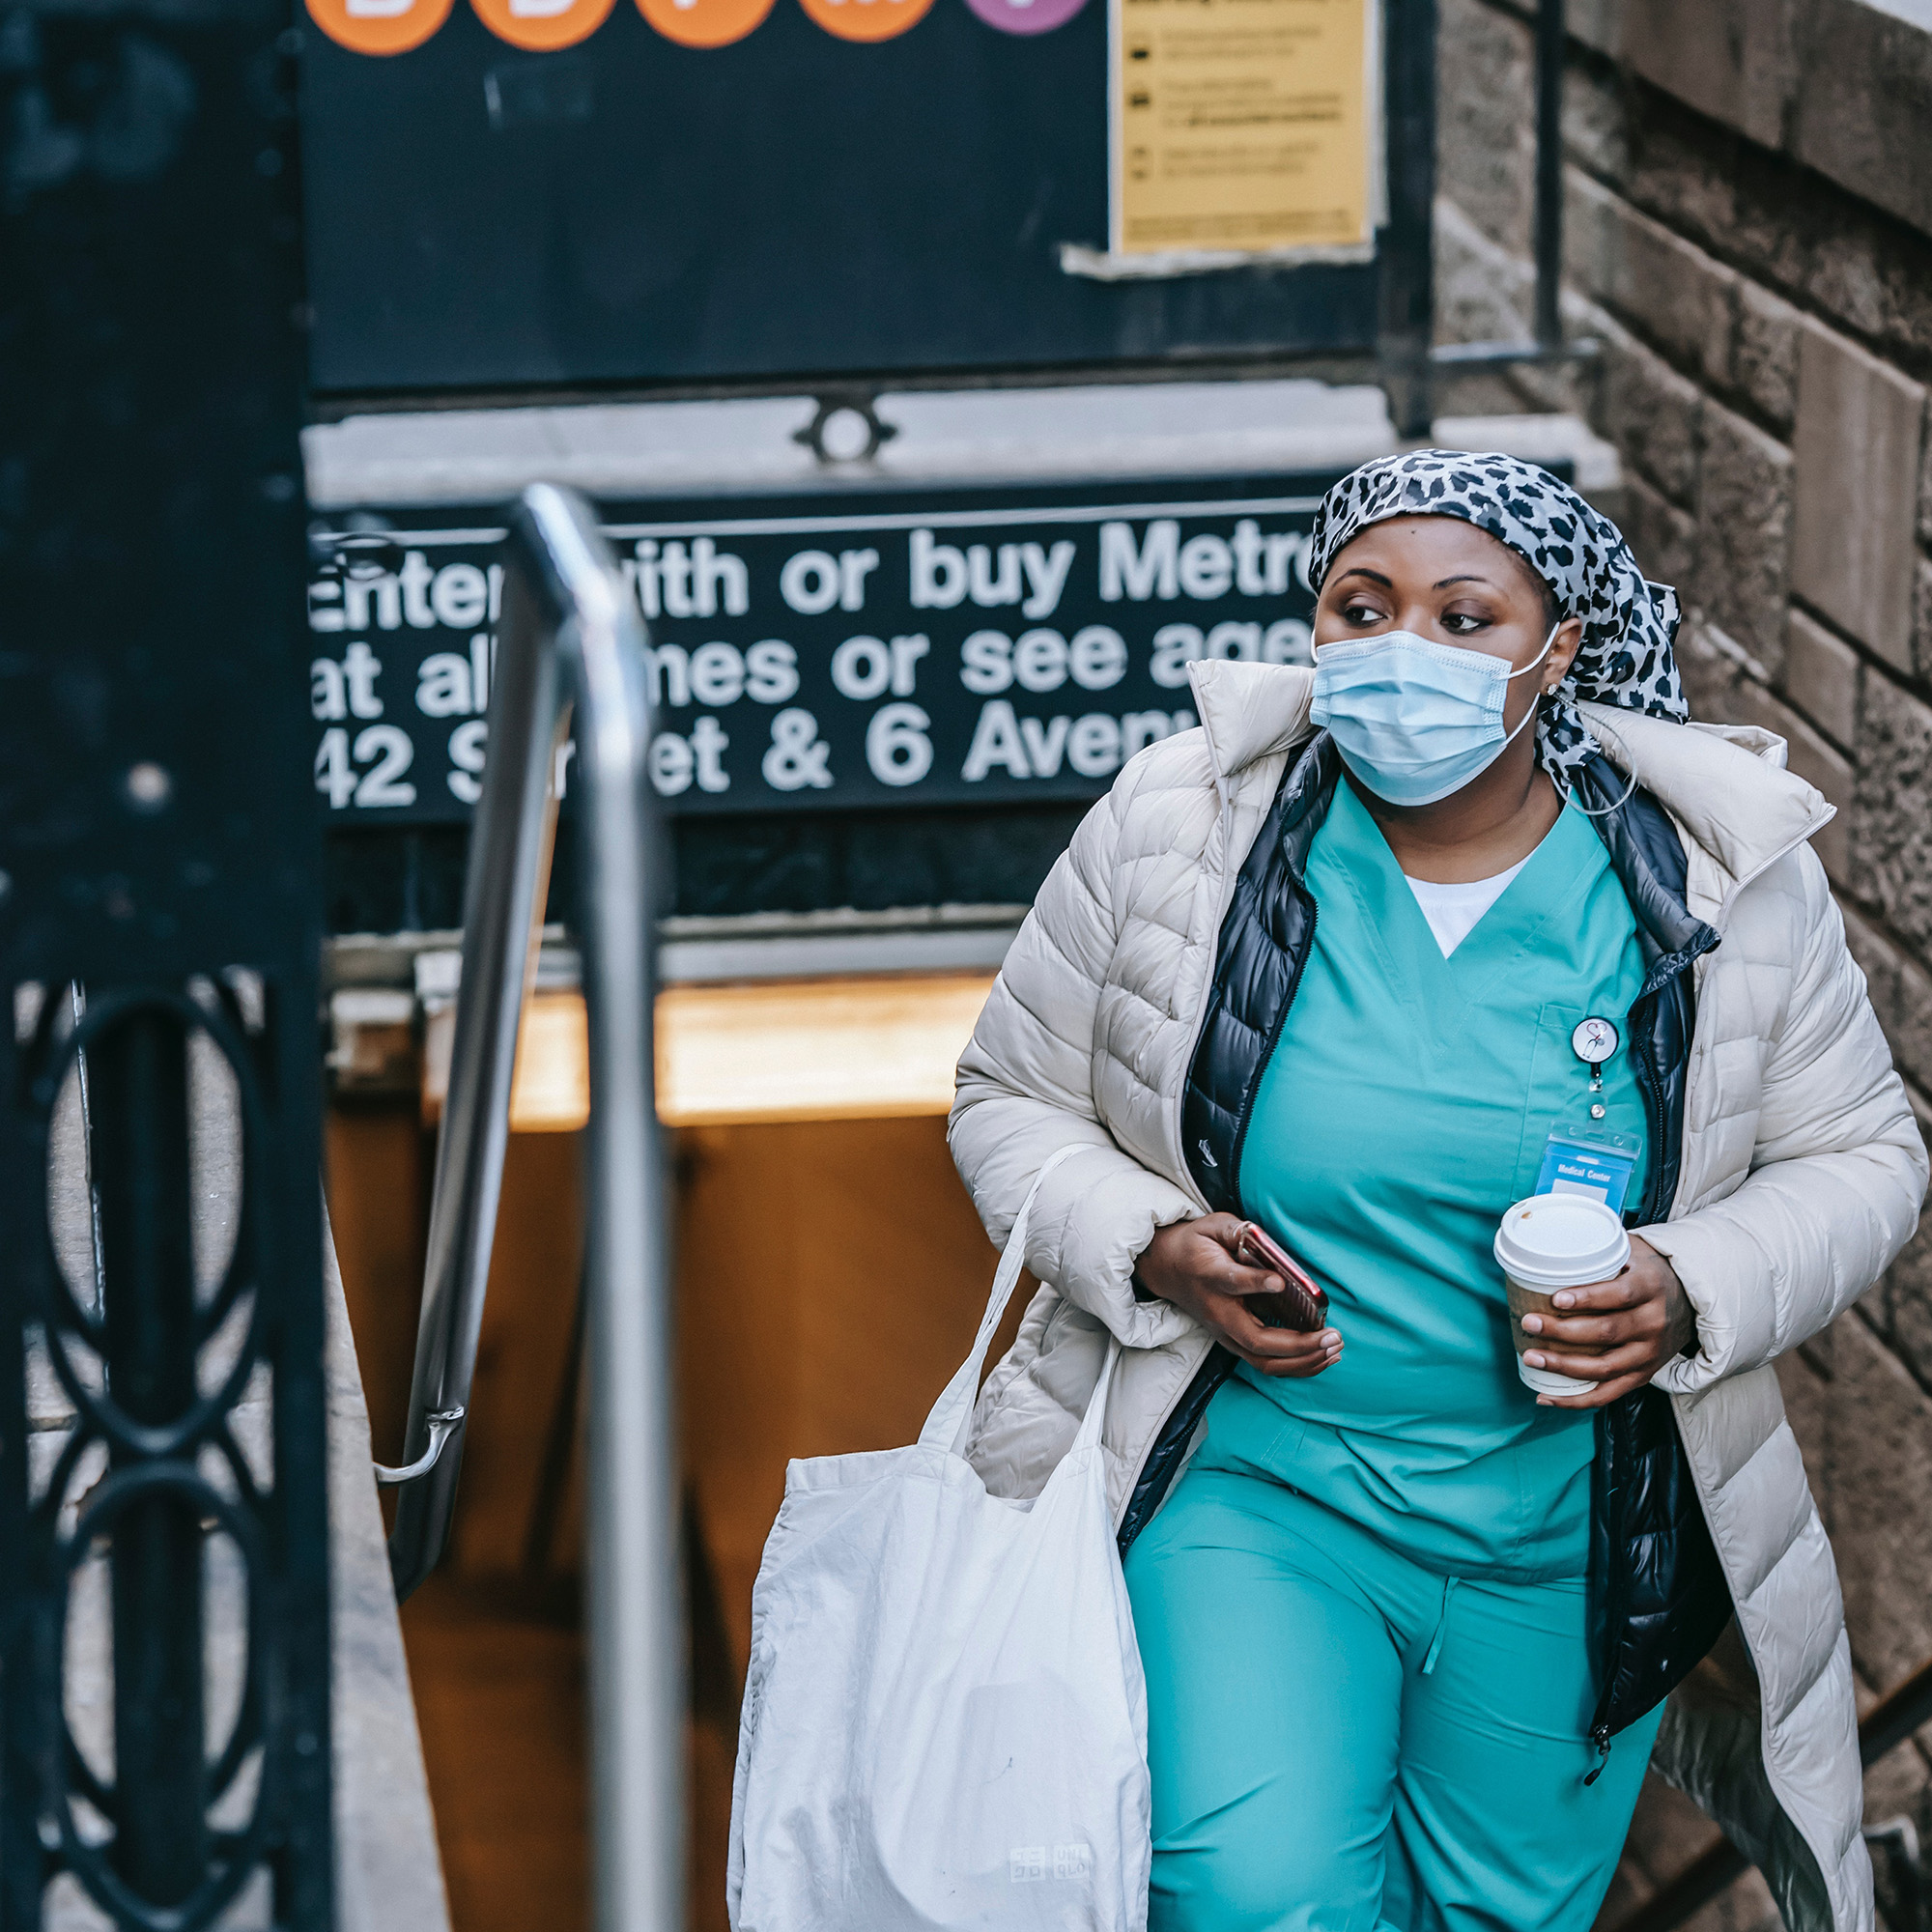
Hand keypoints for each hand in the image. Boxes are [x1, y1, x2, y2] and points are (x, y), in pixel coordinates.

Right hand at [1135, 1213, 1341, 1378]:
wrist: (1166, 1268)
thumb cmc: (1195, 1246)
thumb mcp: (1210, 1227)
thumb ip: (1235, 1231)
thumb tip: (1261, 1239)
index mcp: (1211, 1277)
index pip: (1233, 1283)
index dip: (1256, 1282)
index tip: (1281, 1282)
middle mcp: (1219, 1313)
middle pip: (1257, 1341)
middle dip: (1299, 1345)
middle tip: (1333, 1335)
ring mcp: (1225, 1333)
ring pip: (1264, 1362)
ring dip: (1303, 1362)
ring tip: (1334, 1349)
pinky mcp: (1233, 1342)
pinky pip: (1267, 1364)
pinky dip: (1297, 1366)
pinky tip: (1322, 1357)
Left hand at [1519, 1234, 1695, 1408]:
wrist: (1691, 1299)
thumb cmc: (1647, 1271)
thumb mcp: (1632, 1251)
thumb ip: (1601, 1252)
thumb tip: (1550, 1249)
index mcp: (1649, 1287)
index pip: (1619, 1295)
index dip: (1588, 1298)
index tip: (1555, 1298)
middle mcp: (1653, 1323)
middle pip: (1607, 1332)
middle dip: (1563, 1331)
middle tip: (1529, 1323)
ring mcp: (1650, 1353)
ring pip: (1605, 1367)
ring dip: (1564, 1366)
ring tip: (1531, 1357)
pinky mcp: (1644, 1374)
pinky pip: (1610, 1394)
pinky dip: (1577, 1400)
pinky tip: (1546, 1396)